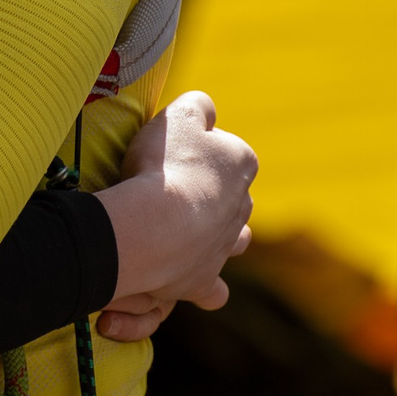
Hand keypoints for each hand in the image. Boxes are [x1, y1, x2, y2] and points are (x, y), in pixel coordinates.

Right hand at [93, 91, 255, 342]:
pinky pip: (213, 290)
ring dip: (218, 236)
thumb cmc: (166, 165)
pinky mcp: (204, 281)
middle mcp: (242, 206)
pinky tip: (187, 278)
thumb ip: (198, 105)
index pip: (228, 151)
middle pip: (234, 196)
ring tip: (187, 232)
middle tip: (174, 189)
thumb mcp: (180, 114)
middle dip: (212, 194)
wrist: (154, 226)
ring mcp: (225, 247)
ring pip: (234, 241)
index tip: (171, 152)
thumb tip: (206, 107)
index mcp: (241, 162)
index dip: (199, 149)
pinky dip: (204, 286)